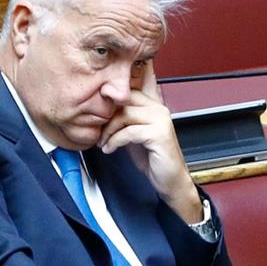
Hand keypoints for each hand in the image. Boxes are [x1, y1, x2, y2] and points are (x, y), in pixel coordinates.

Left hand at [98, 62, 202, 223]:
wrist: (169, 180)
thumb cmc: (151, 157)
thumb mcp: (131, 132)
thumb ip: (122, 117)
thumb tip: (99, 107)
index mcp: (153, 104)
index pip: (133, 85)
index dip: (115, 89)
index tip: (99, 101)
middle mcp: (159, 108)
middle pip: (124, 98)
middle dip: (106, 114)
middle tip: (97, 129)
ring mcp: (161, 120)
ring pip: (125, 113)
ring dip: (108, 130)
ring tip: (103, 142)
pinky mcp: (159, 134)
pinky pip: (129, 132)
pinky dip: (115, 141)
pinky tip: (110, 149)